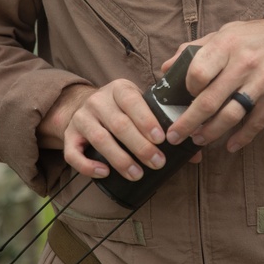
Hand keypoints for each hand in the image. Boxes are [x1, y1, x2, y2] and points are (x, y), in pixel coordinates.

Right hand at [43, 81, 167, 180]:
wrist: (86, 106)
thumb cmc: (123, 110)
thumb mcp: (141, 106)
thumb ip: (166, 126)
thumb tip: (195, 154)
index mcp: (119, 89)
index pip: (132, 101)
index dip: (146, 120)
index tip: (161, 139)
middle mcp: (97, 101)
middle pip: (119, 124)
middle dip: (140, 146)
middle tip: (157, 162)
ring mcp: (81, 118)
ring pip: (99, 139)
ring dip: (120, 159)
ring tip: (137, 174)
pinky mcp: (69, 136)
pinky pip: (73, 154)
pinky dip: (88, 166)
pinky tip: (105, 173)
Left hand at [162, 11, 263, 153]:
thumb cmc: (255, 37)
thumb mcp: (225, 33)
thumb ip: (194, 50)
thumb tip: (166, 69)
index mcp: (227, 44)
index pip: (198, 72)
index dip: (187, 88)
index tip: (183, 96)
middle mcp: (244, 62)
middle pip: (210, 100)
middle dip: (188, 122)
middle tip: (175, 136)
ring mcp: (263, 81)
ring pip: (231, 115)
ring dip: (211, 133)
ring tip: (198, 139)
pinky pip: (256, 123)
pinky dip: (242, 138)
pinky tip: (230, 145)